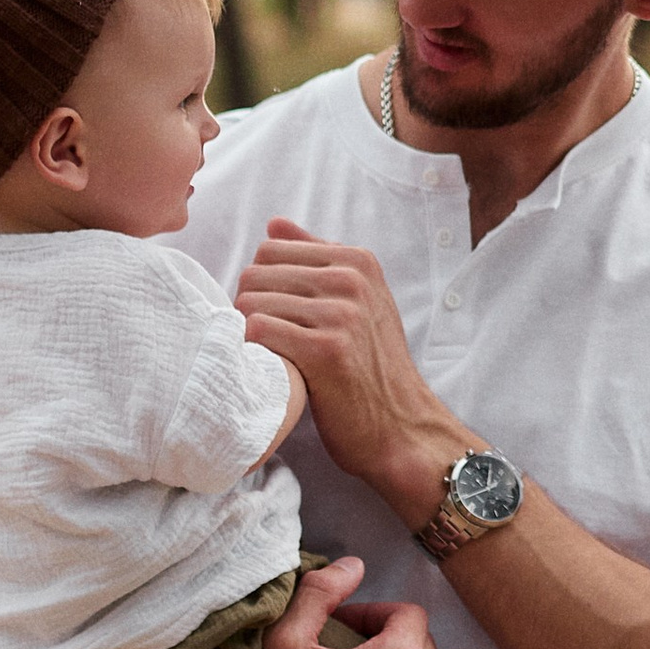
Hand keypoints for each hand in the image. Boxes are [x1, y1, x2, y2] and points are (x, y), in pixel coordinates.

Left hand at [238, 219, 465, 522]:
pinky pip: (257, 330)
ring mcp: (341, 314)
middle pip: (255, 273)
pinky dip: (253, 350)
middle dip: (250, 305)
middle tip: (268, 340)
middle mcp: (352, 280)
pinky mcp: (326, 351)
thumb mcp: (358, 300)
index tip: (276, 313)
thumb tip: (274, 223)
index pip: (270, 248)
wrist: (401, 425)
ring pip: (251, 301)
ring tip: (270, 354)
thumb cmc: (371, 365)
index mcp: (359, 260)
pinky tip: (271, 367)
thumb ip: (316, 258)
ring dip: (248, 331)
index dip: (262, 282)